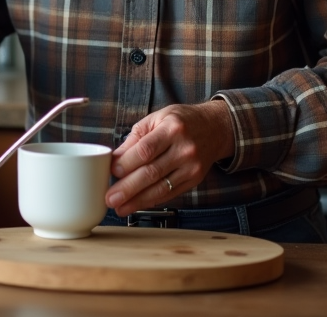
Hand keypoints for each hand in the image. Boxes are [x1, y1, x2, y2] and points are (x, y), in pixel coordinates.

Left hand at [105, 100, 234, 216]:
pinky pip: (170, 194)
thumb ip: (135, 138)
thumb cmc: (182, 121)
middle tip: (110, 198)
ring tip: (120, 207)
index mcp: (172, 128)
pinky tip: (137, 204)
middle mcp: (184, 148)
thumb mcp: (157, 118)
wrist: (216, 128)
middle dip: (128, 188)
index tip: (111, 171)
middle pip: (152, 172)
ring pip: (161, 188)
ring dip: (137, 200)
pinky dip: (152, 201)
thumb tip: (115, 159)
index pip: (146, 149)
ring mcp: (191, 166)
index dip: (127, 163)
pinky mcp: (194, 180)